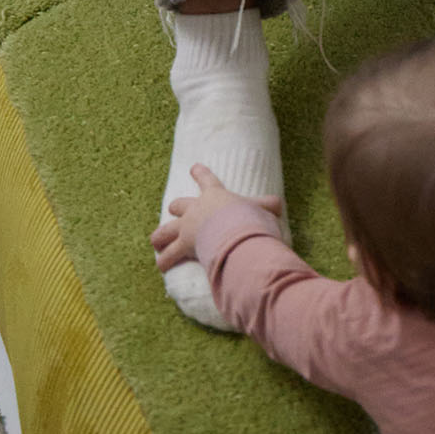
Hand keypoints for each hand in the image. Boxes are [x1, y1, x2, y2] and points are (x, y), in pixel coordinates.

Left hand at [149, 163, 282, 272]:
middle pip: (179, 205)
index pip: (206, 180)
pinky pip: (169, 255)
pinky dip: (165, 261)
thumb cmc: (250, 219)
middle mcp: (196, 209)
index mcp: (215, 196)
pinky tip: (162, 266)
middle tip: (173, 210)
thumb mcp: (264, 208)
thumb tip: (278, 206)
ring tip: (155, 242)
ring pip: (166, 230)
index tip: (194, 167)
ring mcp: (187, 227)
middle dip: (176, 208)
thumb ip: (269, 206)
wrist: (235, 233)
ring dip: (160, 236)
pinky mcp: (182, 246)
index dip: (200, 174)